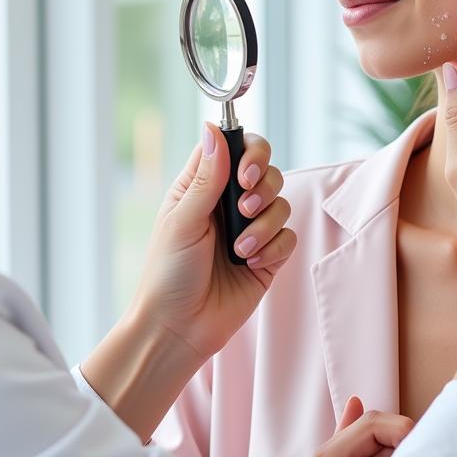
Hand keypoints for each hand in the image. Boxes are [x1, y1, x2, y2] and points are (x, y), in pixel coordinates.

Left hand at [131, 124, 296, 361]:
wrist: (178, 328)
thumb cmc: (168, 274)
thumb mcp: (183, 221)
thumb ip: (206, 177)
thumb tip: (213, 128)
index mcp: (201, 187)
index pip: (233, 148)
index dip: (248, 151)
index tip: (245, 172)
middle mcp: (228, 204)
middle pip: (266, 170)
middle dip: (263, 185)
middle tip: (246, 207)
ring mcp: (250, 229)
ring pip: (281, 203)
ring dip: (265, 224)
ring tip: (240, 248)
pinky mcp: (268, 256)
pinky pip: (288, 237)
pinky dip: (274, 247)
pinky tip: (251, 262)